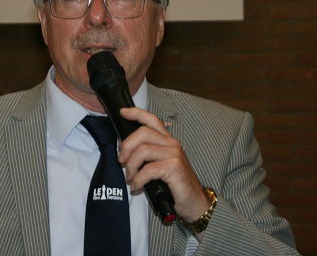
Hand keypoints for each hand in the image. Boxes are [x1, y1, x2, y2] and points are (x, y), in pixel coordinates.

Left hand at [117, 107, 210, 222]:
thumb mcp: (160, 166)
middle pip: (142, 132)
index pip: (152, 120)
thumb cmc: (175, 186)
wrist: (195, 203)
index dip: (136, 113)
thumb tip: (125, 152)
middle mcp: (172, 144)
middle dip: (126, 146)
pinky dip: (138, 179)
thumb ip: (148, 156)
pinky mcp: (174, 167)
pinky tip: (137, 187)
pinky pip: (148, 169)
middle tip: (121, 161)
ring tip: (130, 178)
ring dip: (131, 166)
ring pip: (142, 150)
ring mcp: (174, 154)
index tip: (122, 113)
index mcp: (168, 141)